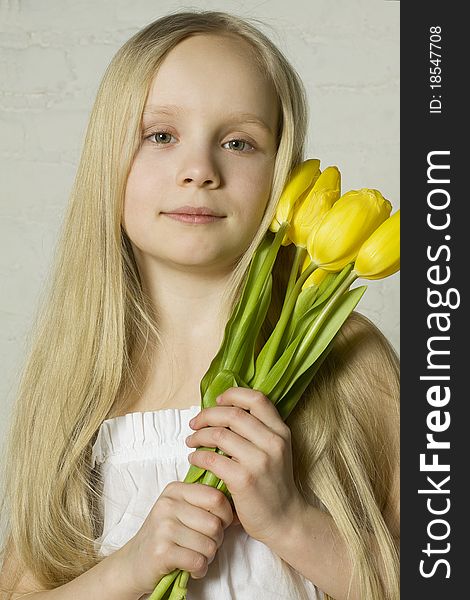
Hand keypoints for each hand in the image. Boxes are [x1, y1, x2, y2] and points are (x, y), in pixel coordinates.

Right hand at [116, 481, 232, 594]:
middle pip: (214, 523)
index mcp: (175, 490)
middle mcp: (168, 505)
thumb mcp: (180, 509)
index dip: (226, 514)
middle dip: (217, 539)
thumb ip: (202, 502)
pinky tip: (191, 567)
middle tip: (206, 544)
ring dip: (208, 556)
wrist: (134, 562)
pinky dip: (200, 569)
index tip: (220, 523)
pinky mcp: (161, 552)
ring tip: (196, 555)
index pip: (216, 497)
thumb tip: (236, 502)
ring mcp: (163, 528)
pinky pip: (198, 561)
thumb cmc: (165, 535)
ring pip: (208, 545)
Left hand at [186, 387, 306, 547]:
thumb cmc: (274, 485)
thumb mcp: (276, 451)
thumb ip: (258, 431)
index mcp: (281, 431)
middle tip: (195, 423)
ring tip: (191, 441)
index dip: (233, 395)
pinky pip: (212, 459)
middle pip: (233, 414)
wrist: (285, 520)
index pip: (257, 399)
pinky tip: (194, 459)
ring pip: (219, 434)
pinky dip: (198, 457)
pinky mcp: (244, 479)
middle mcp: (272, 442)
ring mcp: (259, 461)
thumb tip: (225, 411)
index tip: (217, 401)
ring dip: (199, 435)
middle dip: (207, 415)